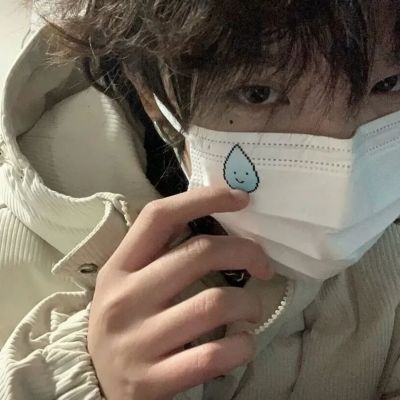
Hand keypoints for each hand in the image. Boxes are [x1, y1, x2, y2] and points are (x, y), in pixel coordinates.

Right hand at [88, 186, 273, 399]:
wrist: (95, 385)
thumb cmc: (123, 321)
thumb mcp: (127, 280)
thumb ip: (158, 250)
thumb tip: (209, 213)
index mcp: (119, 268)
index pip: (159, 217)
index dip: (203, 199)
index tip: (241, 198)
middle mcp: (125, 299)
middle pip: (199, 254)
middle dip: (245, 252)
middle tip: (262, 264)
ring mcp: (138, 342)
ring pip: (215, 304)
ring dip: (248, 304)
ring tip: (251, 309)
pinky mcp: (153, 381)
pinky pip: (214, 355)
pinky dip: (242, 345)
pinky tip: (244, 342)